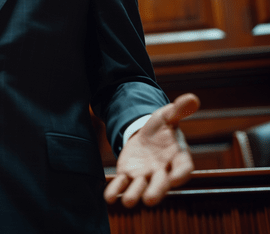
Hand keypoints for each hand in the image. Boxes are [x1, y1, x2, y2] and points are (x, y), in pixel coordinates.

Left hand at [104, 93, 199, 207]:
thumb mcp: (168, 116)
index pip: (183, 168)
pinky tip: (109, 197)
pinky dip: (116, 190)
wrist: (145, 136)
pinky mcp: (129, 174)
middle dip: (156, 191)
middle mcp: (163, 171)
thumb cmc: (162, 128)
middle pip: (162, 183)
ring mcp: (145, 175)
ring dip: (134, 194)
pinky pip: (122, 184)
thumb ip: (179, 110)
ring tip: (127, 202)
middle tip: (150, 200)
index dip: (181, 174)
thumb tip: (192, 98)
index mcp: (178, 157)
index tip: (176, 179)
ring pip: (141, 187)